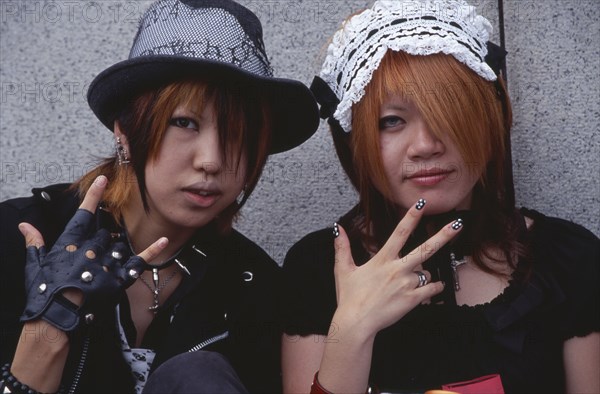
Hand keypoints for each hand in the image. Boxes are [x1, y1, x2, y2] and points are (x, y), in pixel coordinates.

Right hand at [19, 175, 166, 331]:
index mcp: (71, 242)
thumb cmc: (44, 292)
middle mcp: (91, 248)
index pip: (85, 212)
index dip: (94, 195)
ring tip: (101, 266)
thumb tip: (25, 225)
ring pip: (118, 246)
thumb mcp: (35, 265)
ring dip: (113, 252)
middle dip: (100, 243)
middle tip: (91, 260)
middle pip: (104, 234)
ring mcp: (107, 262)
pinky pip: (140, 260)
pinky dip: (153, 250)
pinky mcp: (119, 277)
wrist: (57, 316)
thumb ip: (34, 242)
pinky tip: (163, 240)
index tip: (103, 179)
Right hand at [332, 200, 461, 334]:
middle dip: (443, 235)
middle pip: (426, 249)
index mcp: (382, 260)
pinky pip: (431, 289)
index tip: (421, 204)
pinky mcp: (412, 299)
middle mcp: (398, 269)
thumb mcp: (343, 270)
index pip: (400, 232)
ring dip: (423, 274)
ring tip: (411, 282)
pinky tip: (436, 287)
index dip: (411, 216)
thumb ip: (342, 247)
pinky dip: (435, 287)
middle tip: (457, 225)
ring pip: (426, 273)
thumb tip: (337, 229)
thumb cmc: (349, 298)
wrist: (356, 323)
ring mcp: (407, 284)